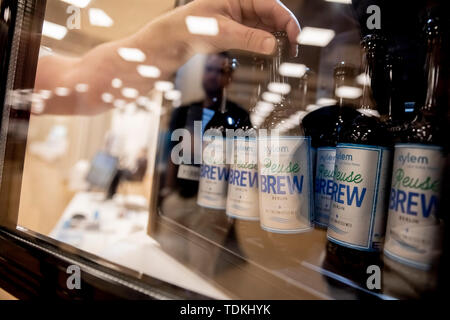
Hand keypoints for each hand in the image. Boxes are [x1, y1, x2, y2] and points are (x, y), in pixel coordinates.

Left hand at [140, 0, 300, 58]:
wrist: (169, 42)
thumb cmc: (189, 27)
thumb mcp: (221, 32)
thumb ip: (249, 38)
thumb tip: (273, 46)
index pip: (272, 6)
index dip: (287, 22)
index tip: (296, 39)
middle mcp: (241, 4)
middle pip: (272, 15)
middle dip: (284, 31)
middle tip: (293, 51)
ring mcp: (238, 18)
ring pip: (265, 27)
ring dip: (275, 39)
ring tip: (284, 55)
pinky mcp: (234, 31)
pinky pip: (255, 36)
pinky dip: (264, 44)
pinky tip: (269, 54)